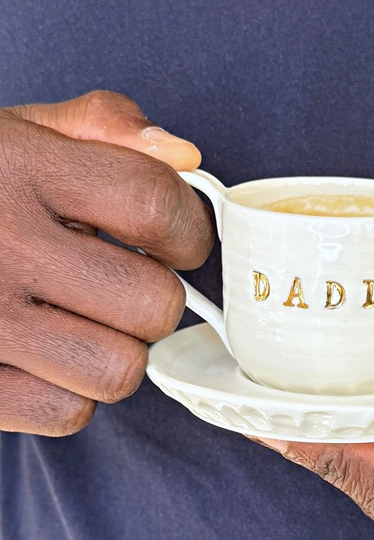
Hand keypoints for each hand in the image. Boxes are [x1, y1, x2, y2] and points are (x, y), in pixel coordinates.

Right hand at [0, 90, 213, 434]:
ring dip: (116, 349)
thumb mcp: (16, 133)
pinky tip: (44, 356)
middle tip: (121, 283)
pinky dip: (69, 392)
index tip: (178, 240)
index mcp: (19, 170)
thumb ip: (102, 126)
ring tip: (80, 320)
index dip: (188, 229)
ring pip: (119, 369)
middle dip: (153, 296)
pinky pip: (67, 412)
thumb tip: (184, 156)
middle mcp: (0, 245)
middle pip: (152, 303)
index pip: (154, 205)